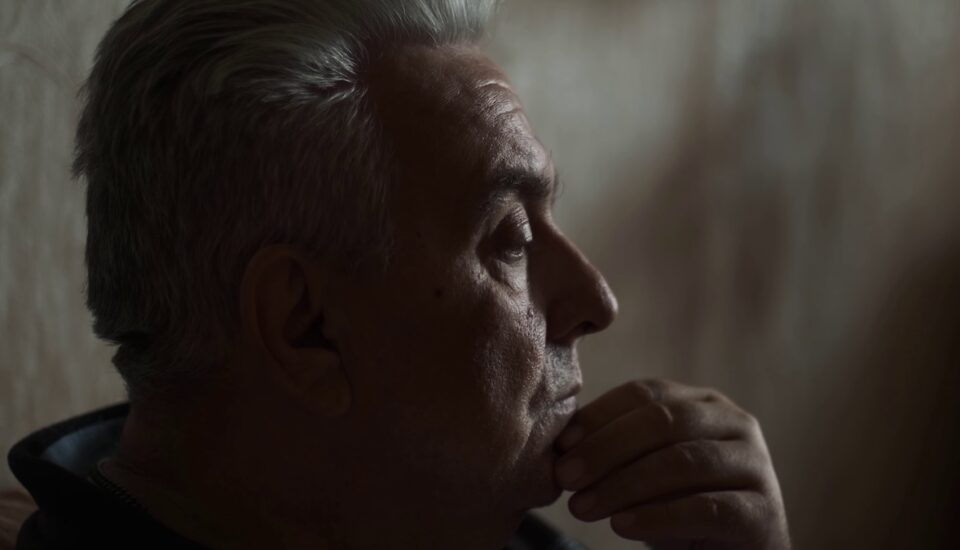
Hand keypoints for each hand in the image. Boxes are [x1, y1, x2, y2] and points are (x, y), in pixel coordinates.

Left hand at [554, 379, 789, 548]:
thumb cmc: (682, 508)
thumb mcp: (646, 470)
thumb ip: (614, 449)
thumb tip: (561, 444)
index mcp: (704, 402)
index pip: (645, 393)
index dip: (599, 416)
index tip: (560, 445)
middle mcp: (736, 424)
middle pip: (663, 421)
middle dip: (606, 449)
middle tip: (566, 478)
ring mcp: (756, 466)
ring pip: (683, 462)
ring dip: (623, 484)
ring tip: (582, 507)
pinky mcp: (764, 514)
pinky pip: (707, 509)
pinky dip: (658, 516)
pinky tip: (622, 526)